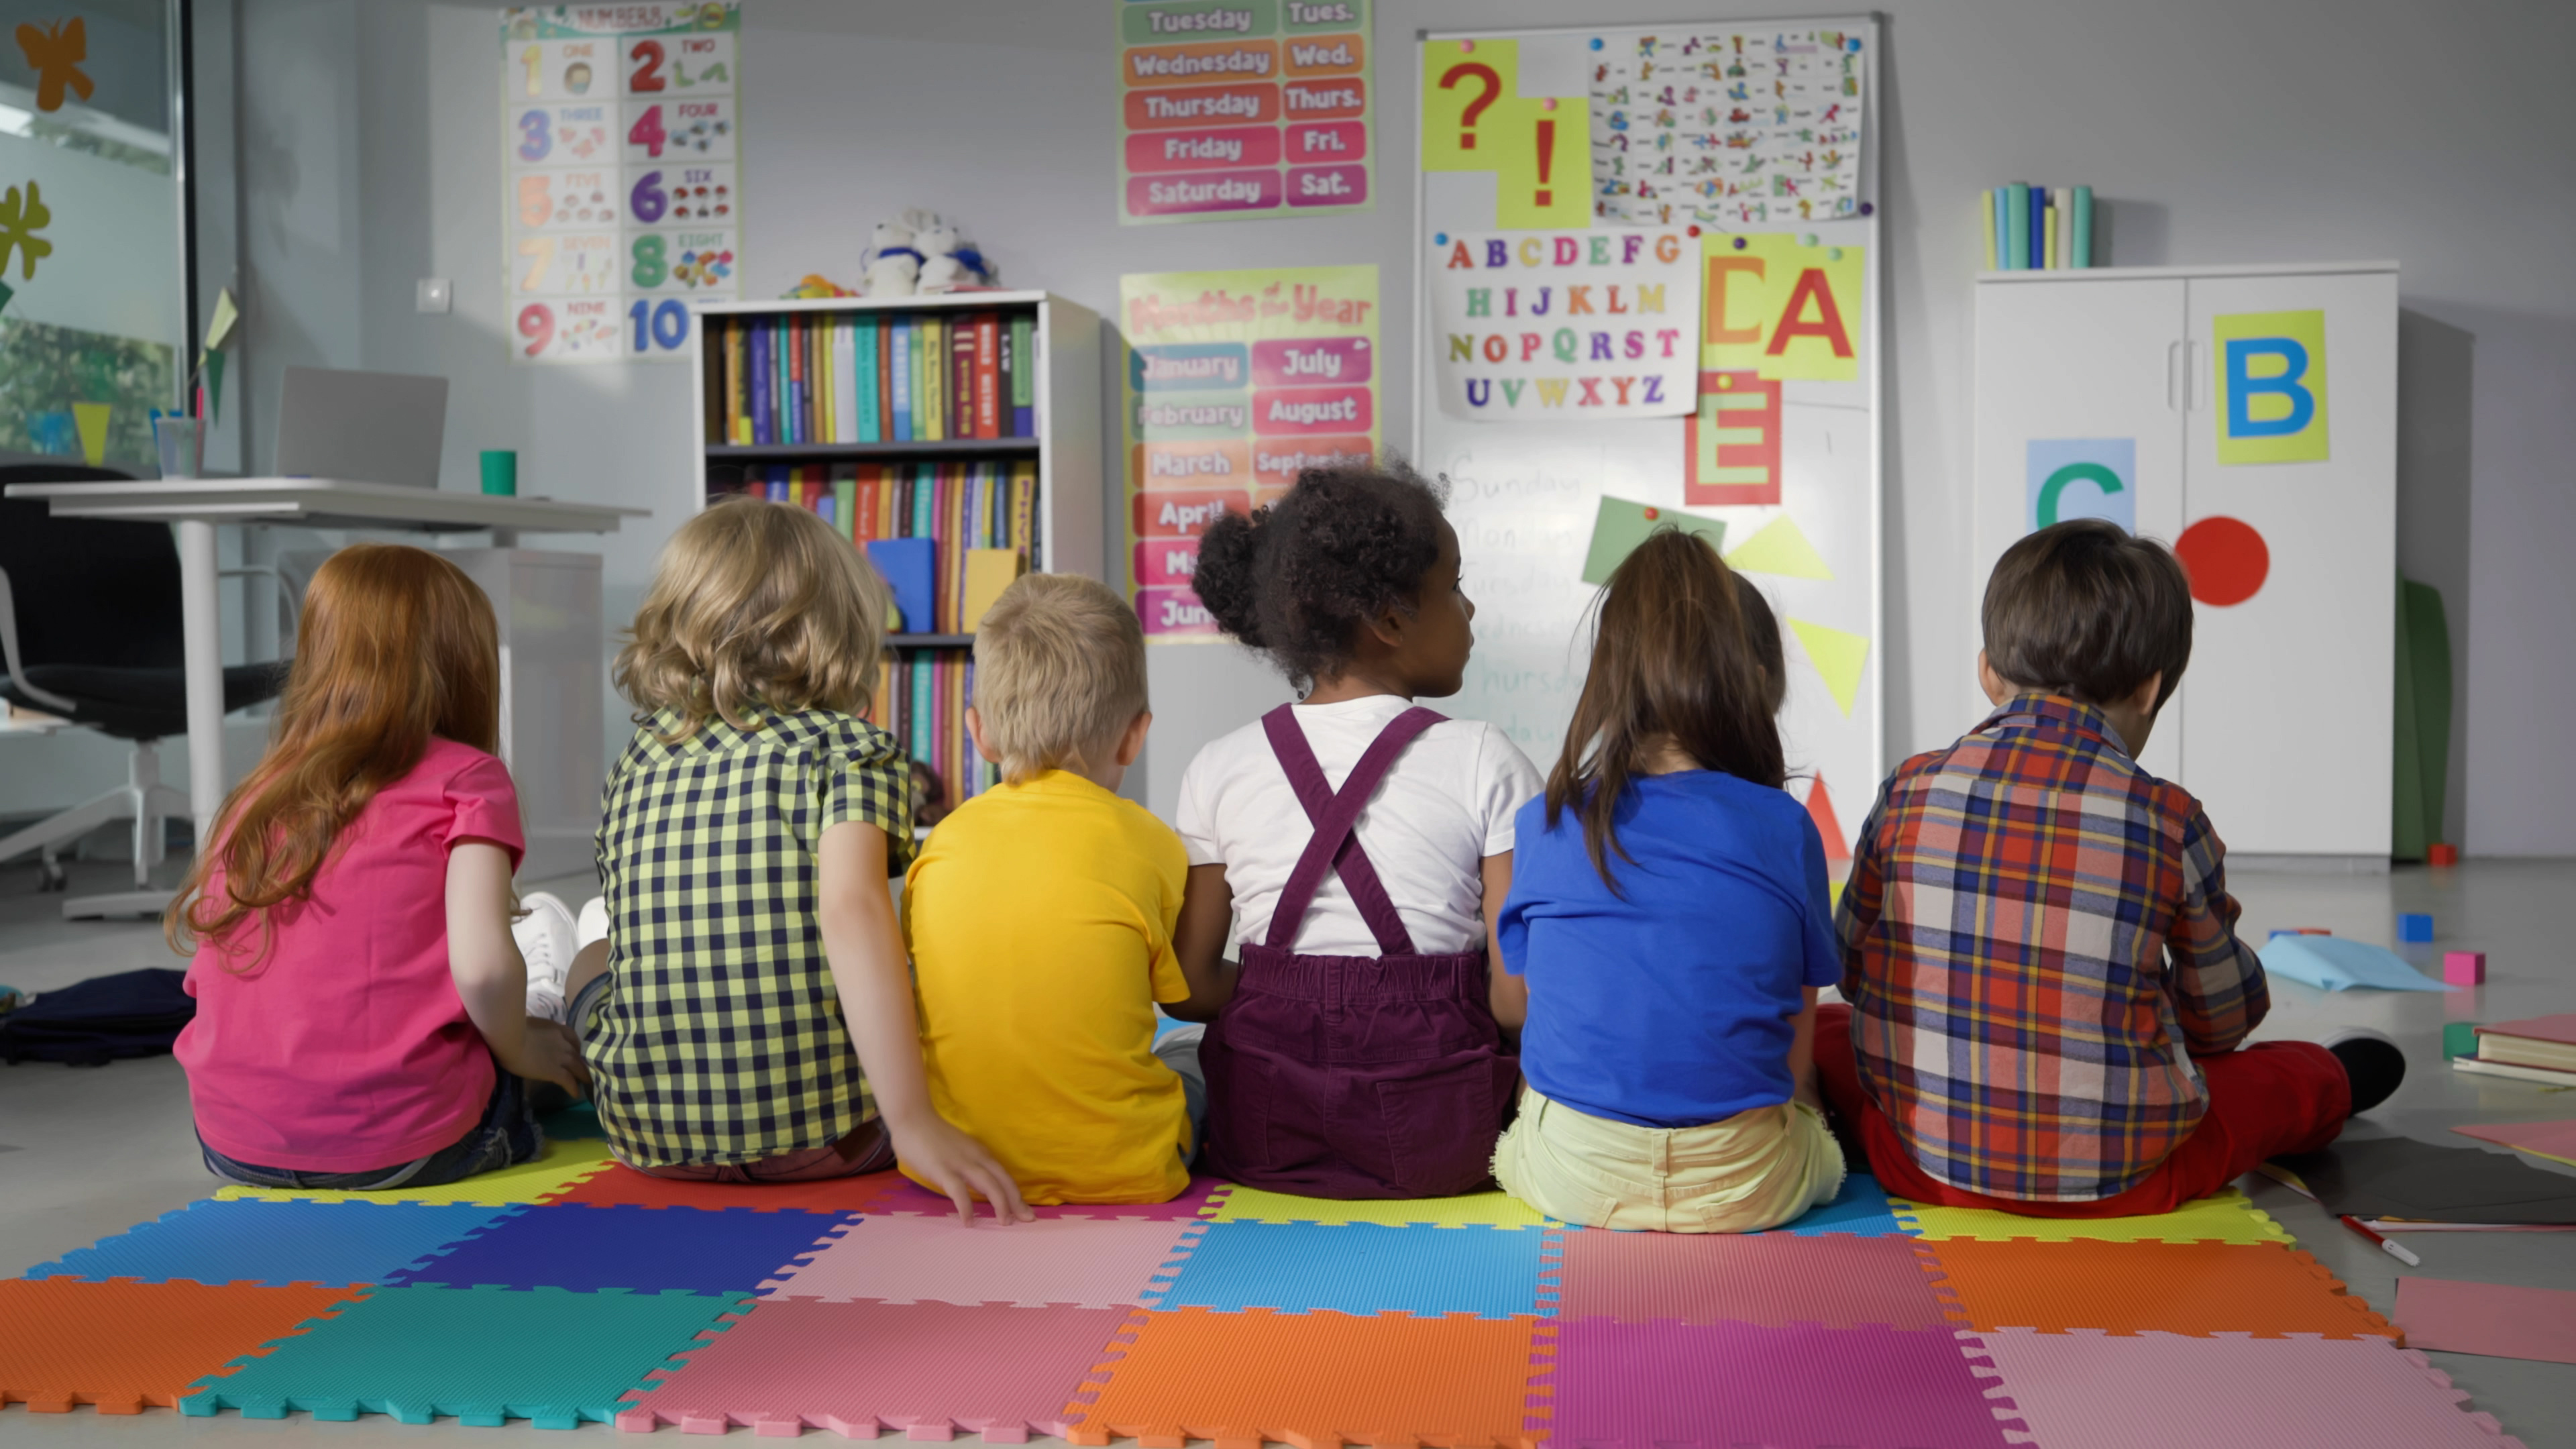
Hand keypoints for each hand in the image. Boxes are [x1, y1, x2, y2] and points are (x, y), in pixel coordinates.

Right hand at [504, 1017, 590, 1098]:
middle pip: (578, 1053)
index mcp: (555, 1028)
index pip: (572, 1037)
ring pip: (578, 1067)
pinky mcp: (554, 1071)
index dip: (576, 1046)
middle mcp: (562, 1042)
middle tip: (586, 1069)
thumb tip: (533, 1033)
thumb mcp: (529, 1023)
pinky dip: (574, 1088)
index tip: (576, 1051)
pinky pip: (568, 1081)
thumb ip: (536, 1029)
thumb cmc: (511, 1029)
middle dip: (583, 1062)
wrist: (509, 1037)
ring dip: (584, 1075)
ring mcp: (561, 1056)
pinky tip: (576, 1094)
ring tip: (588, 1083)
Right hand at [886, 1108, 1032, 1225]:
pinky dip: (966, 1207)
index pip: (1005, 1176)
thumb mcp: (960, 1150)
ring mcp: (960, 1163)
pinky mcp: (942, 1169)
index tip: (1026, 1212)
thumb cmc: (932, 1136)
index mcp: (981, 1153)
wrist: (912, 1117)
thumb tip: (976, 1185)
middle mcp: (976, 1157)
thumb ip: (969, 1164)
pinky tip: (969, 1221)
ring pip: (989, 1184)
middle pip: (1003, 1181)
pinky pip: (959, 1191)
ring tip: (1005, 1223)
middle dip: (1017, 1202)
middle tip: (1027, 1220)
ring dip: (1000, 1204)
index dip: (1017, 1195)